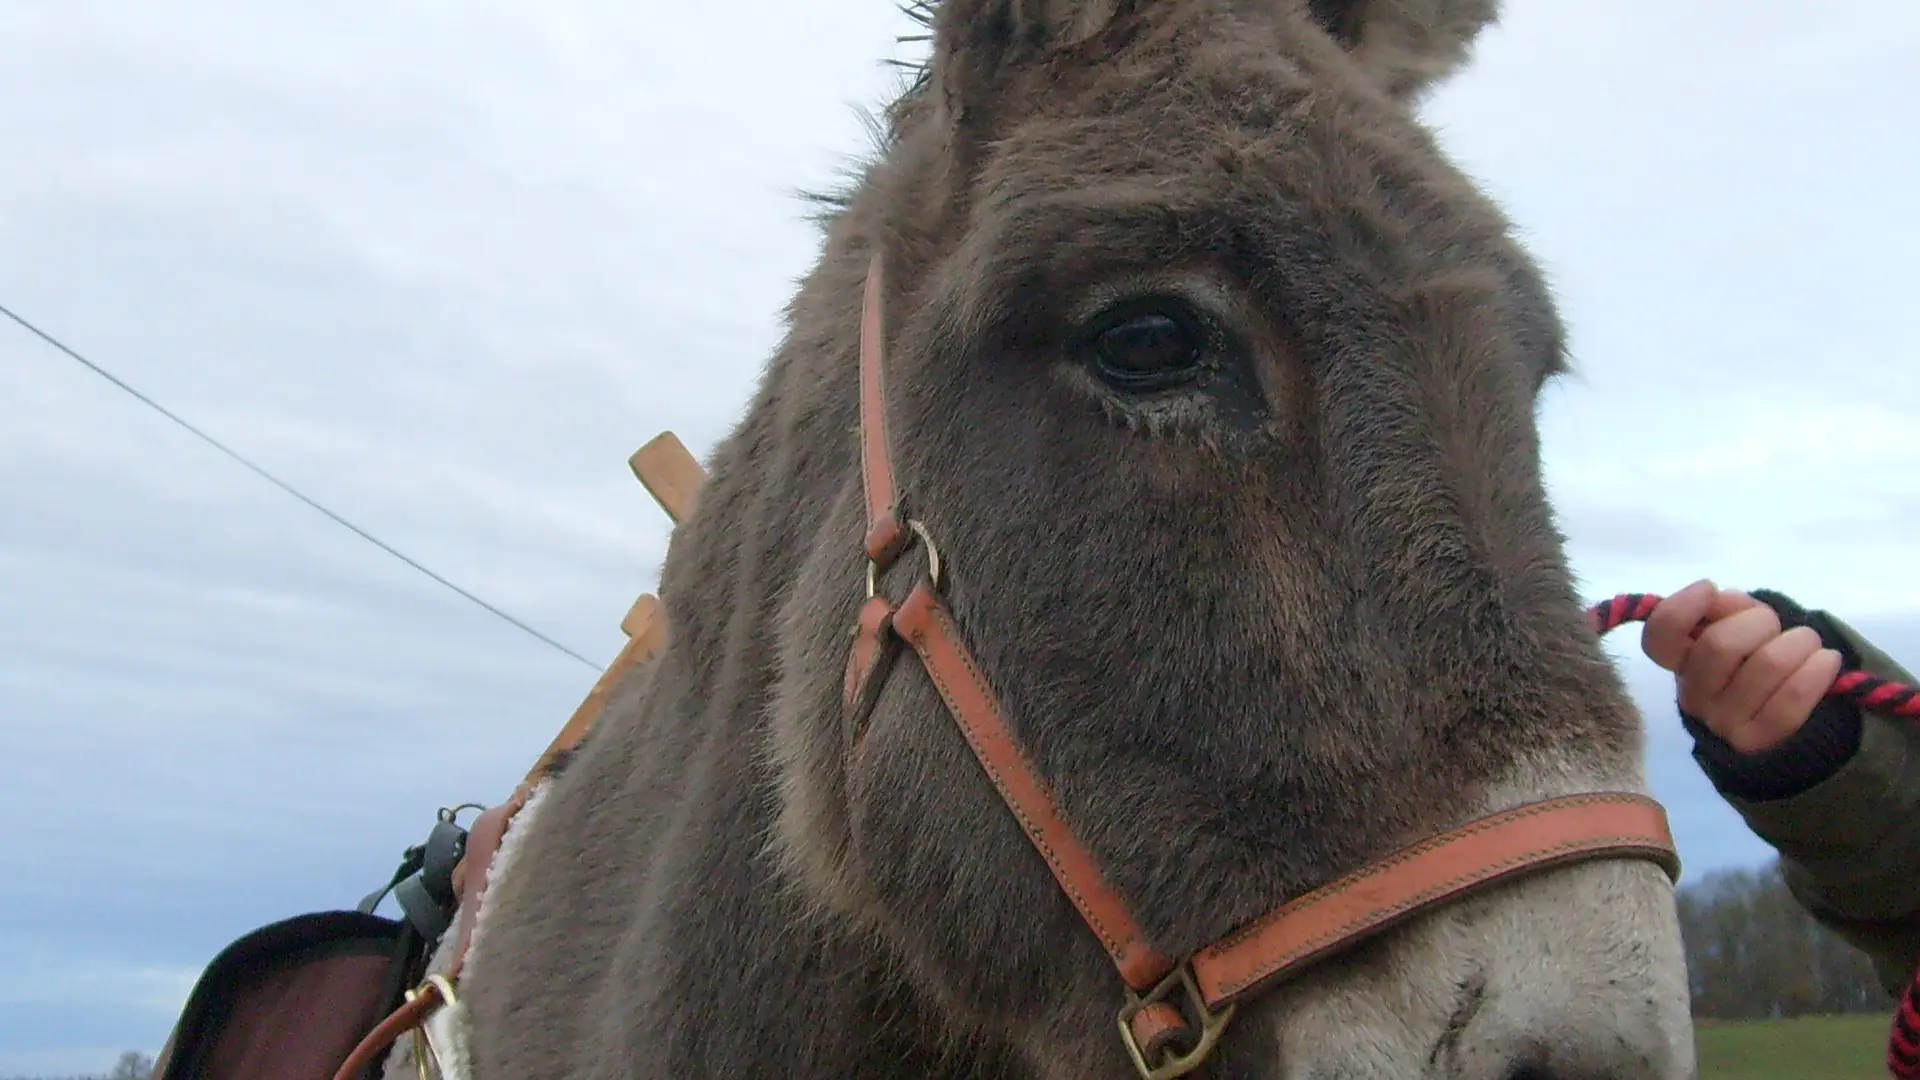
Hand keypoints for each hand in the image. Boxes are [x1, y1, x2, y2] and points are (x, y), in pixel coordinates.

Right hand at [1640, 579, 1843, 753]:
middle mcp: (1693, 695)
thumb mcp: (1738, 627)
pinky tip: (1826, 661)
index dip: (1681, 607)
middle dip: (1758, 621)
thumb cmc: (1757, 660)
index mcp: (1681, 664)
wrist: (1786, 719)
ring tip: (1807, 642)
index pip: (1658, 638)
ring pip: (1767, 664)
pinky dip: (1816, 670)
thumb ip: (1727, 609)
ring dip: (1799, 641)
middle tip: (1773, 624)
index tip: (1709, 589)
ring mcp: (1724, 722)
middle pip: (1719, 645)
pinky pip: (1792, 697)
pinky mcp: (1760, 740)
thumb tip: (1724, 599)